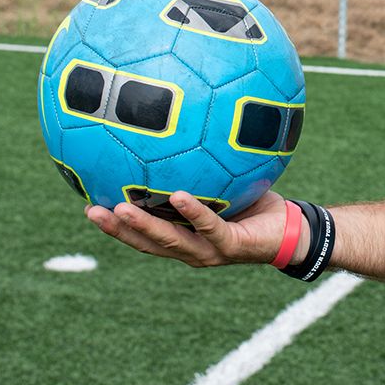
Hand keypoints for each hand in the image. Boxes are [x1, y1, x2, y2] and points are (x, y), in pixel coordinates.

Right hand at [85, 190, 295, 267]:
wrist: (295, 231)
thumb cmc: (258, 207)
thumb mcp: (226, 187)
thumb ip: (204, 170)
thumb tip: (187, 133)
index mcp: (186, 237)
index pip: (143, 235)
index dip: (116, 225)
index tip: (90, 206)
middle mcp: (192, 249)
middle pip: (146, 242)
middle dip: (117, 229)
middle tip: (90, 210)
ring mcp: (210, 250)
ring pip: (169, 239)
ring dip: (143, 225)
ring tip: (120, 207)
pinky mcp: (230, 245)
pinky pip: (209, 225)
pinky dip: (192, 211)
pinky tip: (176, 195)